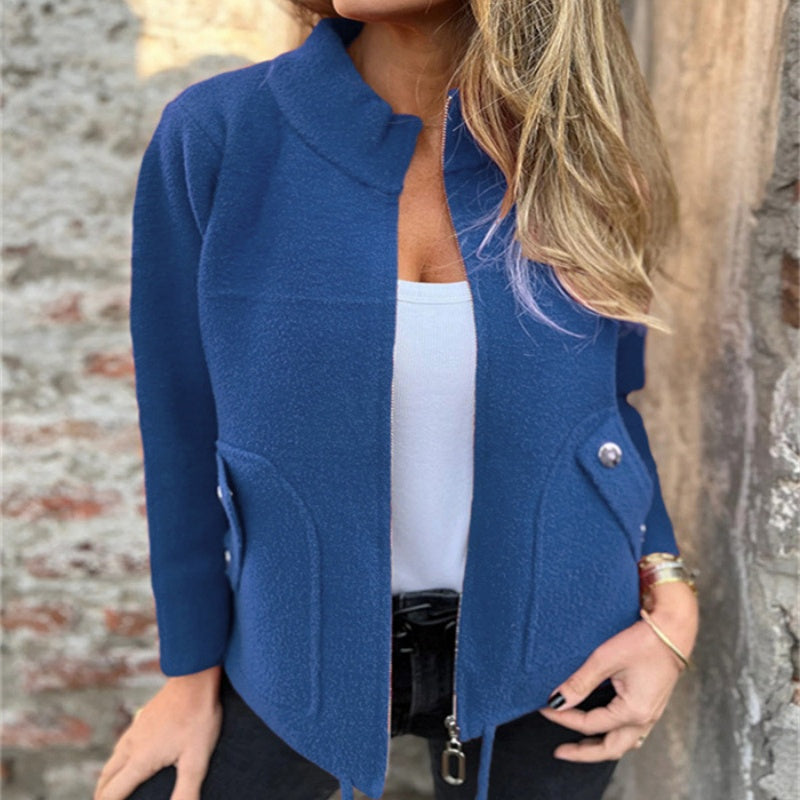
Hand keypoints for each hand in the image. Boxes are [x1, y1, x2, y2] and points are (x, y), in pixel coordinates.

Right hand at [93, 666, 223, 799]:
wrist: (195, 677)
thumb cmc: (198, 718)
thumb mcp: (196, 759)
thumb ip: (186, 791)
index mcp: (139, 760)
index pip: (112, 794)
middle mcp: (131, 745)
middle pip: (106, 778)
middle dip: (102, 796)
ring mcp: (135, 730)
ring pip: (112, 760)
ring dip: (107, 779)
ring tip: (110, 790)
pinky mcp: (143, 718)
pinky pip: (122, 745)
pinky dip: (117, 761)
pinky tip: (129, 758)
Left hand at [537, 581, 698, 761]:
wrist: (673, 630)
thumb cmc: (642, 642)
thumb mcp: (604, 659)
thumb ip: (580, 683)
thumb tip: (557, 700)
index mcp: (633, 711)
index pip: (590, 724)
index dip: (564, 717)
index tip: (544, 708)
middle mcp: (645, 719)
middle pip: (610, 748)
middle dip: (583, 753)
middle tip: (560, 752)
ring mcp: (651, 715)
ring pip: (623, 744)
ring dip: (600, 747)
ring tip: (580, 745)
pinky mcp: (652, 706)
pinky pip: (633, 733)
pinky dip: (615, 736)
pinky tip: (605, 729)